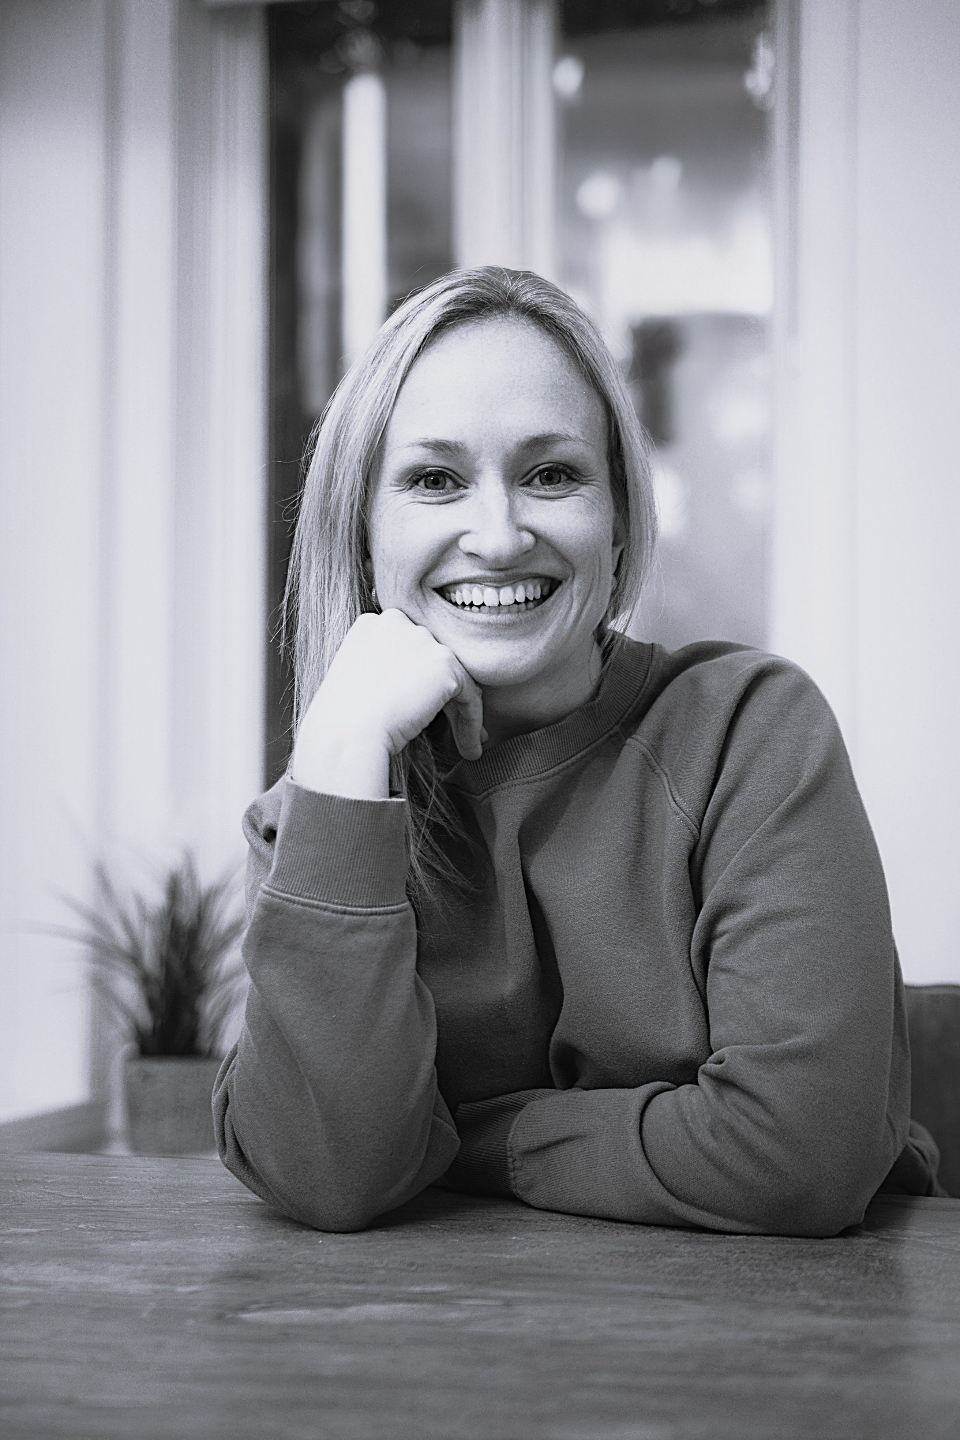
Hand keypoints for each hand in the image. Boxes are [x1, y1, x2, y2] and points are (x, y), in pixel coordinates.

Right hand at [291, 609, 484, 798]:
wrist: (346, 733)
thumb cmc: (342, 721)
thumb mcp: (355, 681)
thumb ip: (381, 670)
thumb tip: (413, 688)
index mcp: (372, 625)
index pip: (408, 651)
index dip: (419, 683)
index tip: (422, 711)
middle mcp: (398, 622)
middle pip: (433, 661)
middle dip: (444, 697)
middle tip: (454, 727)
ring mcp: (422, 639)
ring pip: (454, 678)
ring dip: (462, 714)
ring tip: (467, 745)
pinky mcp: (444, 663)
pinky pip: (470, 695)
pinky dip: (472, 722)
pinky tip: (470, 748)